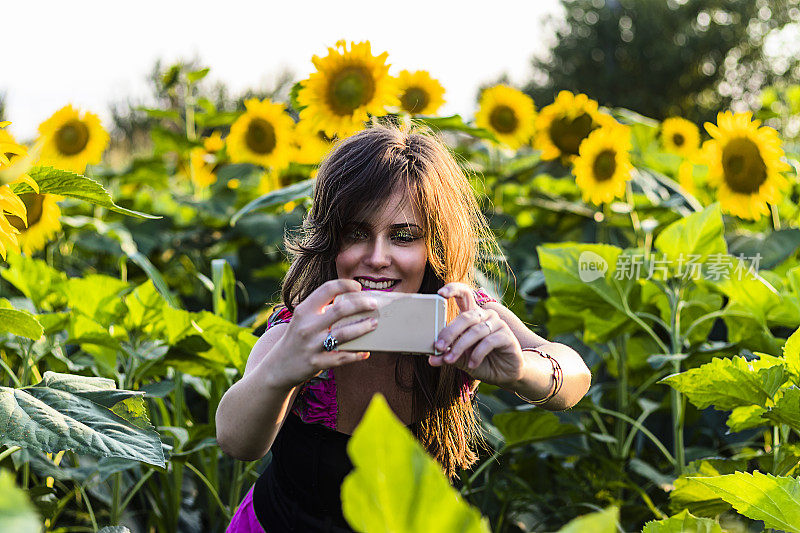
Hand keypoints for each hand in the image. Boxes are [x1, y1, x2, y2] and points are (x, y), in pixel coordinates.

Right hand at [264, 279, 378, 389]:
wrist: (277, 367)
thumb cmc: (296, 338)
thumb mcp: (302, 319)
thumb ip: (320, 309)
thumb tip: (351, 300)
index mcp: (304, 310)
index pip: (327, 289)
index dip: (346, 285)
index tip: (358, 287)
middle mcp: (307, 326)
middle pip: (341, 310)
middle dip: (362, 305)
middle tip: (374, 304)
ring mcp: (312, 345)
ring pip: (345, 334)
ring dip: (363, 328)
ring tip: (374, 324)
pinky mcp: (316, 363)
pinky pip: (342, 357)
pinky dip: (356, 355)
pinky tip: (365, 352)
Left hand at [429, 282, 524, 386]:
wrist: (505, 375)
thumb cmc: (482, 362)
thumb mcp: (461, 359)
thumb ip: (448, 356)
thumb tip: (431, 358)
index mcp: (472, 316)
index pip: (464, 294)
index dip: (453, 289)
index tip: (440, 293)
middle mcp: (486, 316)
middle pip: (465, 317)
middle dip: (450, 332)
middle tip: (438, 347)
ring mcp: (498, 324)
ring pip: (476, 331)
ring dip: (460, 347)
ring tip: (450, 360)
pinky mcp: (508, 336)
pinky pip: (489, 341)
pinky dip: (477, 354)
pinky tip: (472, 364)